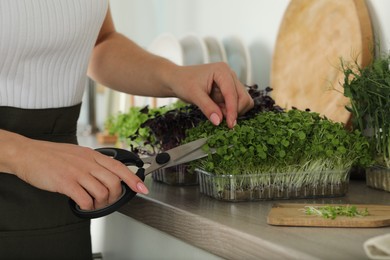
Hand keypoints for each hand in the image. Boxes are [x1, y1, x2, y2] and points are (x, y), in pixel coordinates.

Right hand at [6, 134, 147, 209]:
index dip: (133, 179)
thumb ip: (93, 162)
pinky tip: (83, 205)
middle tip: (108, 200)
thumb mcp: (78, 153)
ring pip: (102, 192)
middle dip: (115, 196)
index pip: (119, 167)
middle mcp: (88, 162)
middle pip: (114, 182)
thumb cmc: (52, 155)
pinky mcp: (66, 182)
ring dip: (101, 203)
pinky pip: (85, 199)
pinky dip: (88, 206)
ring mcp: (77, 172)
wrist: (28, 154)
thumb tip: (107, 174)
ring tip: (93, 204)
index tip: (142, 188)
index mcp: (93, 155)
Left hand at [169, 62, 253, 127]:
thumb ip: (207, 107)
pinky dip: (230, 110)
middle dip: (235, 111)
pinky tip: (218, 110)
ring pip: (243, 101)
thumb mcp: (194, 95)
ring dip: (233, 111)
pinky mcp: (229, 90)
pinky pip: (236, 104)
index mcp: (222, 71)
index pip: (233, 93)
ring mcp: (231, 83)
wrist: (177, 80)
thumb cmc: (183, 82)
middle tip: (221, 120)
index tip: (230, 124)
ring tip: (217, 112)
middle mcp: (230, 75)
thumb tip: (219, 121)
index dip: (233, 110)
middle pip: (243, 97)